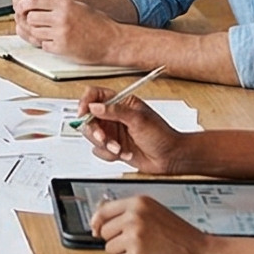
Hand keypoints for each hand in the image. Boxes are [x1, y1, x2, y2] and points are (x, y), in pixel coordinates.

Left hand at [15, 0, 120, 60]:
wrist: (113, 41)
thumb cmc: (98, 24)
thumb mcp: (79, 7)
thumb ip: (59, 5)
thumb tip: (36, 4)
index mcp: (65, 4)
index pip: (34, 1)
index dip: (23, 4)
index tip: (20, 7)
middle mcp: (61, 18)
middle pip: (31, 17)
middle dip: (29, 21)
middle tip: (34, 23)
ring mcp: (60, 34)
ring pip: (35, 32)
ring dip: (38, 33)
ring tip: (48, 33)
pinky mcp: (62, 49)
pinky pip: (44, 45)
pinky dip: (47, 44)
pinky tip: (56, 42)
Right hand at [77, 89, 197, 174]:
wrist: (170, 157)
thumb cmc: (161, 135)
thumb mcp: (138, 119)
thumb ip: (114, 112)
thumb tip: (95, 106)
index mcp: (121, 103)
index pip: (95, 95)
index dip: (86, 103)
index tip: (84, 113)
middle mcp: (114, 116)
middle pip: (89, 118)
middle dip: (95, 131)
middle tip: (104, 138)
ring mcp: (113, 132)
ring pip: (92, 137)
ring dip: (105, 145)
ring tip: (119, 148)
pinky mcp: (113, 147)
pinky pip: (99, 151)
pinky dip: (109, 155)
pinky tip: (124, 154)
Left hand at [91, 196, 219, 253]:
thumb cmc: (184, 238)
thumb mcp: (156, 214)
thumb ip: (130, 214)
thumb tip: (99, 222)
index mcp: (139, 202)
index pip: (103, 211)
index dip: (98, 223)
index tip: (96, 230)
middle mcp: (135, 216)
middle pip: (104, 232)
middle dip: (117, 241)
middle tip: (140, 245)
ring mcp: (135, 237)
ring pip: (110, 250)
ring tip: (148, 253)